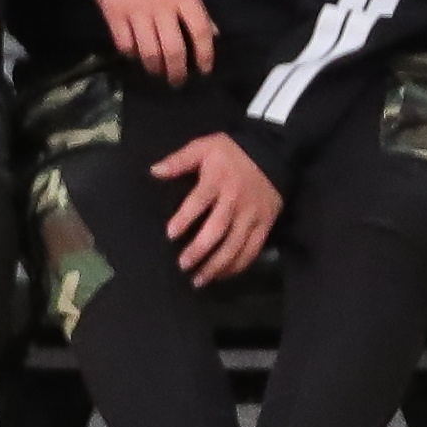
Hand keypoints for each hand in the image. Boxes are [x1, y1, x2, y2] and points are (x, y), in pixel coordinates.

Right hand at [81, 0, 216, 85]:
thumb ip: (193, 3)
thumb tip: (210, 30)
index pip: (200, 31)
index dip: (205, 55)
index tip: (205, 69)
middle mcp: (160, 4)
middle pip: (174, 48)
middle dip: (177, 71)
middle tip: (177, 81)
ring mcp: (134, 10)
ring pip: (148, 51)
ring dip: (154, 68)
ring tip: (157, 73)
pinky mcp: (112, 13)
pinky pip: (124, 43)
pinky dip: (131, 54)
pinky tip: (135, 55)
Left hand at [153, 133, 281, 284]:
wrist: (273, 153)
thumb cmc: (231, 152)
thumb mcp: (204, 147)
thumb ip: (179, 160)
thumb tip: (154, 171)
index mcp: (217, 181)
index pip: (199, 202)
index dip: (184, 219)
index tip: (170, 234)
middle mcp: (235, 201)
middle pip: (218, 229)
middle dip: (200, 249)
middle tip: (183, 265)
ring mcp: (252, 215)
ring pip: (236, 244)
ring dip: (218, 264)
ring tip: (200, 279)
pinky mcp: (266, 224)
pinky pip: (253, 248)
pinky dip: (239, 264)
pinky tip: (223, 275)